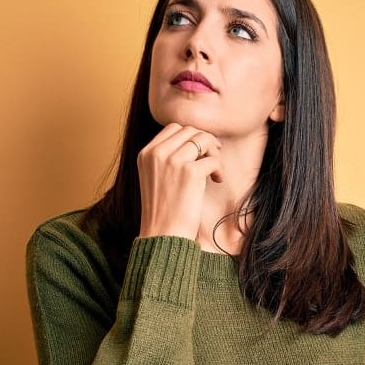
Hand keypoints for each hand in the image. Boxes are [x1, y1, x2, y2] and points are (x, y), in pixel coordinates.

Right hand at [137, 123, 222, 239]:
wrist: (162, 235)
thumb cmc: (163, 211)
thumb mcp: (155, 178)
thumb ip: (166, 158)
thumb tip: (194, 141)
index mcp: (146, 154)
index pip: (173, 128)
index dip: (192, 135)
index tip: (202, 149)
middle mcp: (157, 153)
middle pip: (190, 130)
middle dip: (205, 141)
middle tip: (213, 158)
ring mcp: (173, 161)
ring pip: (203, 139)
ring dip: (214, 153)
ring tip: (215, 172)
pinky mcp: (190, 172)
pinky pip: (213, 159)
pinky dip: (219, 169)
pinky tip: (217, 181)